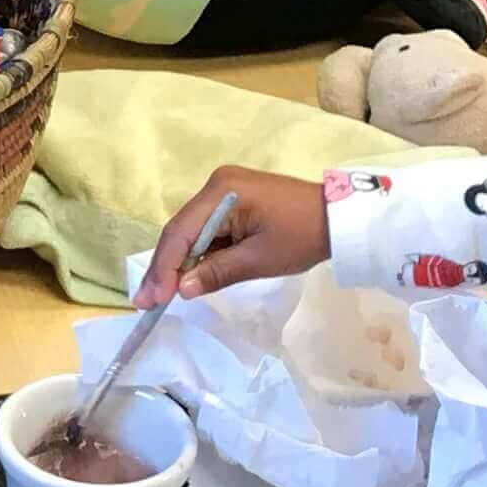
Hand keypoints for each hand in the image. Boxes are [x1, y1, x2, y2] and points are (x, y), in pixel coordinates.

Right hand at [141, 166, 332, 302]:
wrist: (339, 216)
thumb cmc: (302, 236)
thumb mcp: (260, 260)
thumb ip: (217, 273)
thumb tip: (182, 290)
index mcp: (222, 193)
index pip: (181, 233)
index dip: (164, 269)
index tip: (152, 300)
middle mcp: (217, 184)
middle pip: (181, 230)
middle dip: (165, 268)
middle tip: (147, 302)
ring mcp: (225, 189)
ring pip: (192, 231)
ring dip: (181, 262)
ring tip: (163, 294)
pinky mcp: (234, 199)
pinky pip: (208, 228)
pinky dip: (200, 252)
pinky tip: (190, 275)